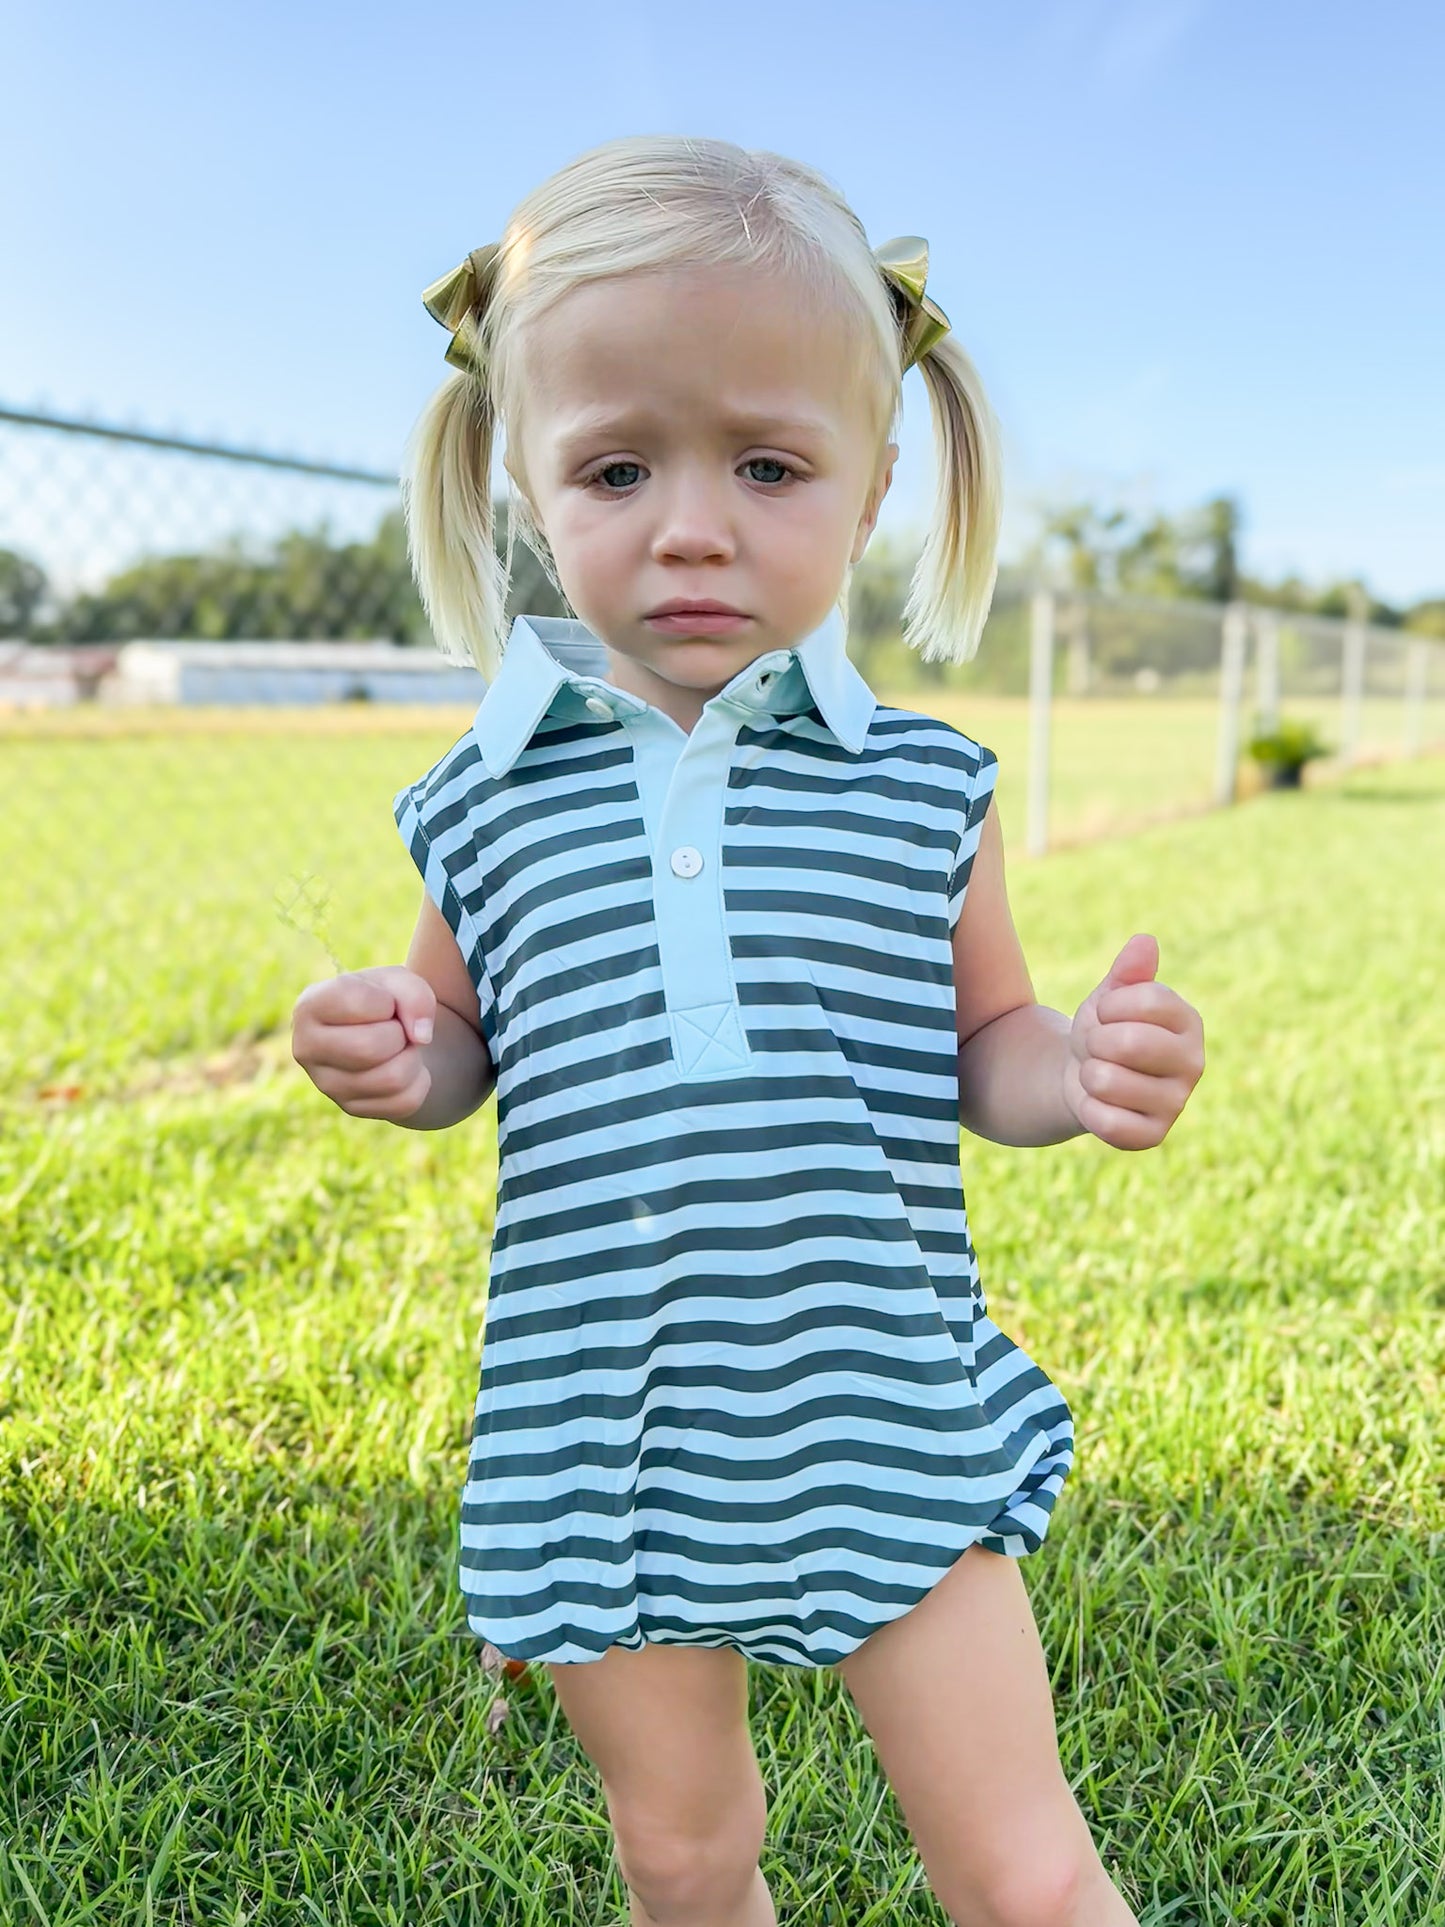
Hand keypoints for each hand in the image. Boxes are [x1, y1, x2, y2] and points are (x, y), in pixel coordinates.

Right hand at [291, 966, 437, 1120]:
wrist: (383, 1033)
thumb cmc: (383, 1001)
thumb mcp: (398, 981)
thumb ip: (413, 993)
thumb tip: (421, 1036)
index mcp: (309, 1007)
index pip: (354, 1002)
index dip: (387, 1000)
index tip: (385, 1003)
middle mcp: (307, 1049)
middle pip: (369, 1048)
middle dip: (399, 1034)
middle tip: (396, 1028)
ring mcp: (327, 1085)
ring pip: (392, 1078)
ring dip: (411, 1057)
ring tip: (400, 1047)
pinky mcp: (352, 1108)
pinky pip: (405, 1101)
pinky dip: (418, 1081)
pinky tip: (402, 1066)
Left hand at [1062, 934, 1203, 1149]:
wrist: (1084, 1077)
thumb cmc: (1104, 1030)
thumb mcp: (1110, 996)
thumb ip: (1128, 972)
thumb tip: (1144, 942)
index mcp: (1189, 1022)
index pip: (1148, 999)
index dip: (1110, 1005)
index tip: (1106, 1013)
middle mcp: (1194, 1062)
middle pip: (1129, 1042)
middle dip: (1095, 1041)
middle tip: (1099, 1047)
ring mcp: (1177, 1102)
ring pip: (1108, 1081)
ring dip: (1088, 1074)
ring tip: (1099, 1074)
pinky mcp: (1154, 1136)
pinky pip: (1106, 1121)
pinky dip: (1089, 1109)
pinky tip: (1099, 1104)